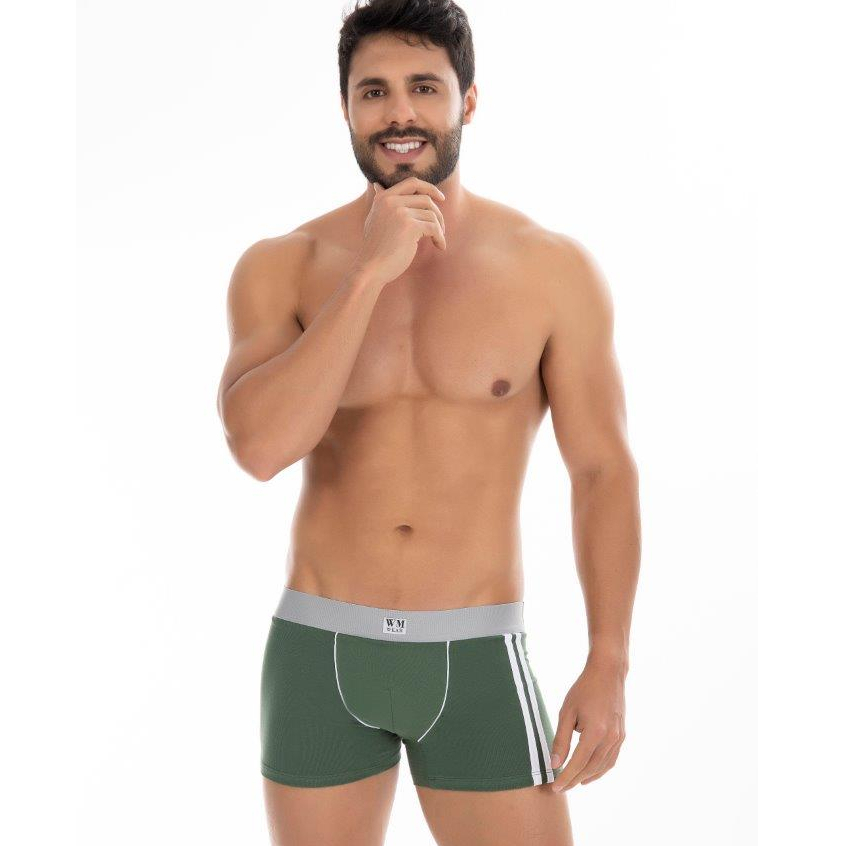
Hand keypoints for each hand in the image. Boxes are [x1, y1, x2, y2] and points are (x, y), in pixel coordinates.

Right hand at [353, 176, 446, 288]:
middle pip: (426, 199)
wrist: (371, 268)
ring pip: (432, 214)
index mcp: (384, 198)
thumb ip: (381, 203)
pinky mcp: (410, 226)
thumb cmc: (374, 249)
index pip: (412, 183)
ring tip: (438, 241)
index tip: (441, 198)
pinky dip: (440, 238)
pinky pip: (434, 228)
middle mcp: (391, 202)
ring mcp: (400, 213)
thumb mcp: (374, 219)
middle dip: (438, 213)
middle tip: (441, 229)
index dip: (429, 188)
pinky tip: (440, 246)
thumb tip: (377, 185)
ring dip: (440, 228)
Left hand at [549, 656, 625, 790]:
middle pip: (590, 768)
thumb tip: (555, 763)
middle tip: (561, 788)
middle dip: (574, 780)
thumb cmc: (584, 689)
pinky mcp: (622, 735)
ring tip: (573, 783)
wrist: (608, 673)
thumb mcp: (567, 712)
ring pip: (602, 767)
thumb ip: (561, 739)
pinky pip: (611, 759)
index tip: (555, 787)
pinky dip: (600, 769)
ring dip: (588, 777)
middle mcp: (610, 738)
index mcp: (595, 732)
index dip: (566, 777)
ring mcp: (619, 738)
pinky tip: (590, 772)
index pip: (578, 763)